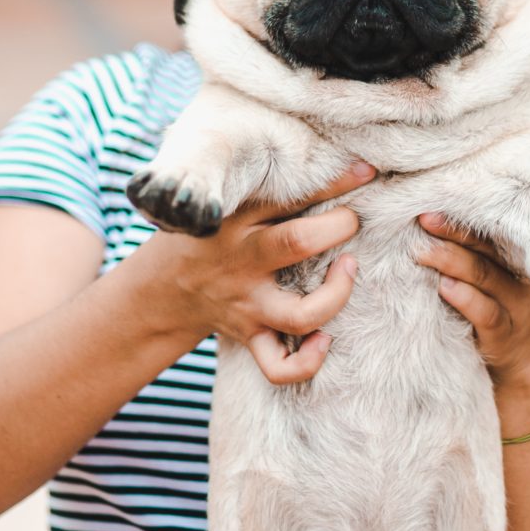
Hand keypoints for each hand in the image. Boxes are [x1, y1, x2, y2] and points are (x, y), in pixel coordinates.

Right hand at [136, 163, 375, 384]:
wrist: (164, 288)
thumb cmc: (212, 234)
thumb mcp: (231, 203)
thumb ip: (274, 187)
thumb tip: (339, 165)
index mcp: (237, 219)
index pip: (288, 195)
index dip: (334, 182)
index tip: (365, 171)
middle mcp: (243, 261)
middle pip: (296, 243)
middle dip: (338, 228)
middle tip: (353, 221)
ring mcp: (248, 303)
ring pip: (300, 314)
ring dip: (336, 295)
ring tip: (348, 270)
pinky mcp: (250, 335)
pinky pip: (278, 365)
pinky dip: (307, 362)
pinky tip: (326, 339)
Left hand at [416, 213, 529, 388]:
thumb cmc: (512, 338)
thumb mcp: (502, 299)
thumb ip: (479, 273)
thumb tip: (430, 243)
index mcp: (519, 269)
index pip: (493, 234)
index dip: (465, 217)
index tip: (434, 200)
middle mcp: (522, 284)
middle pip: (489, 248)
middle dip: (455, 230)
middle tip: (423, 216)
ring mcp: (519, 312)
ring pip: (487, 277)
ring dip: (452, 261)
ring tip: (423, 250)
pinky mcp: (509, 343)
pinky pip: (488, 316)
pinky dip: (466, 299)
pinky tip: (445, 288)